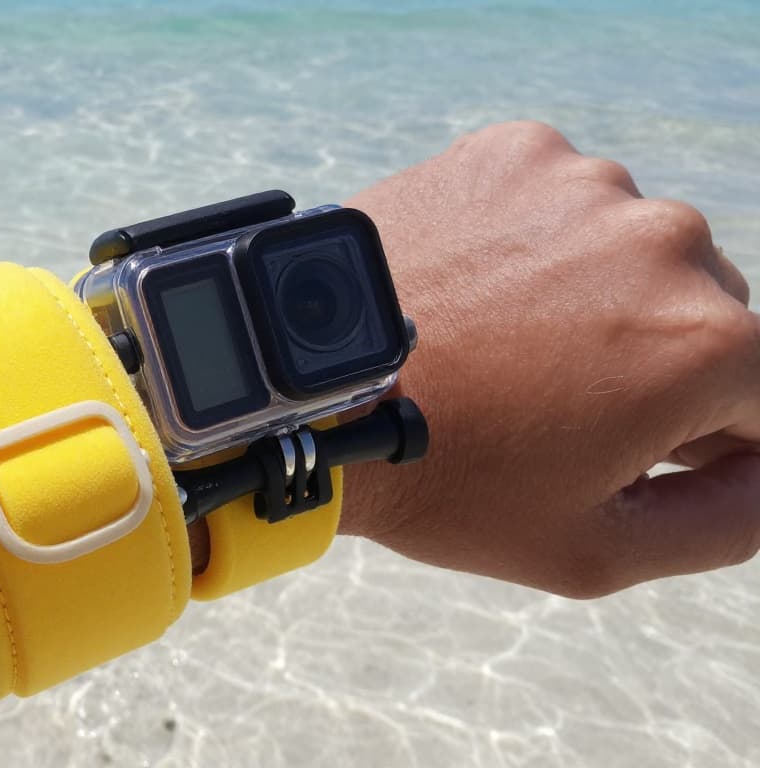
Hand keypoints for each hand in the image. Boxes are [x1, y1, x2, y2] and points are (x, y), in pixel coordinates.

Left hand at [339, 121, 759, 597]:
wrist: (307, 385)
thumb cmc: (444, 476)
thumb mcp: (595, 547)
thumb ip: (729, 520)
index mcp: (709, 343)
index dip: (703, 438)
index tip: (627, 450)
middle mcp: (667, 242)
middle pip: (704, 316)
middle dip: (651, 365)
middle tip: (546, 407)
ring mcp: (587, 184)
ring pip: (631, 253)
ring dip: (592, 297)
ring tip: (499, 348)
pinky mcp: (516, 152)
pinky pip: (561, 204)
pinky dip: (533, 244)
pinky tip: (475, 292)